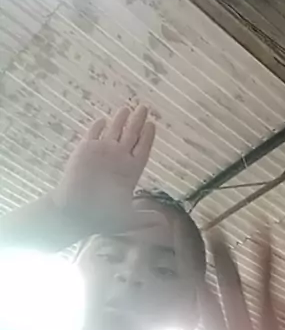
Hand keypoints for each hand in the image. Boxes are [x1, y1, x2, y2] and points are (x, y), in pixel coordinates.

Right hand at [53, 105, 155, 234]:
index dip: (147, 137)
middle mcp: (118, 159)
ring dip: (120, 120)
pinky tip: (103, 119)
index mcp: (130, 171)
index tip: (153, 125)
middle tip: (144, 107)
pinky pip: (93, 135)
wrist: (74, 213)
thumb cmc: (101, 217)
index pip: (142, 149)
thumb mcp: (127, 218)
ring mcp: (102, 154)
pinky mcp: (85, 151)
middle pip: (131, 135)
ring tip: (127, 107)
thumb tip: (164, 222)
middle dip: (137, 121)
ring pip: (114, 132)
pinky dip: (98, 127)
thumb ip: (144, 217)